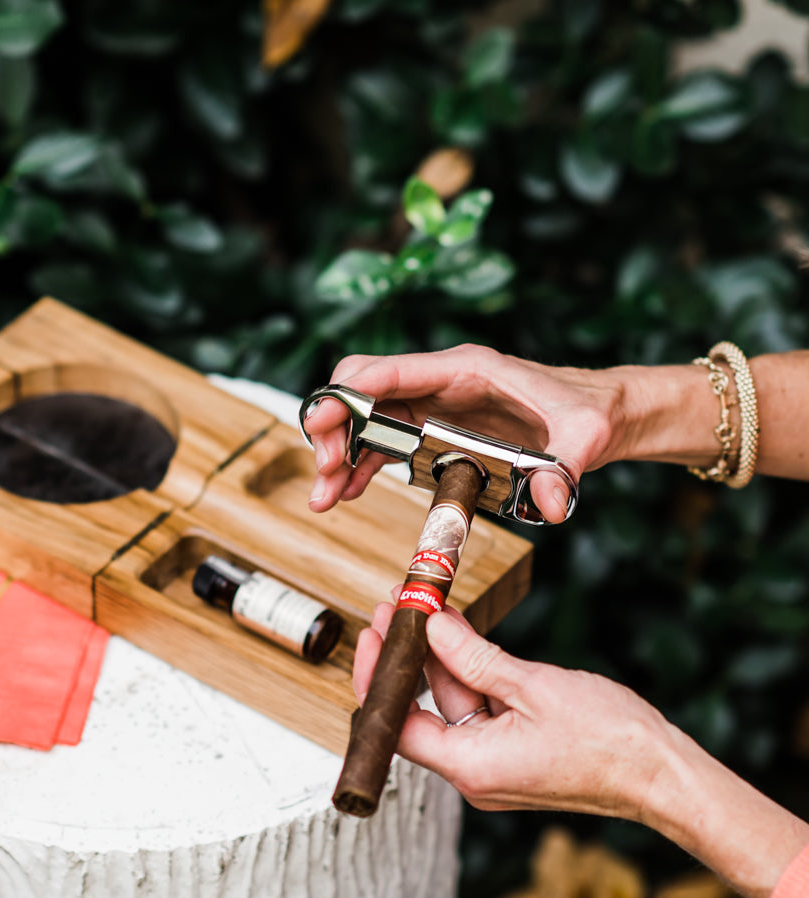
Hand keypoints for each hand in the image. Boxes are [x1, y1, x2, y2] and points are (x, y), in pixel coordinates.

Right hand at [305, 345, 624, 522]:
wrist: (600, 417)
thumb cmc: (588, 411)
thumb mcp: (584, 437)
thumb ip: (563, 467)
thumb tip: (550, 503)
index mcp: (464, 370)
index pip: (390, 371)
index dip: (348, 394)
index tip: (321, 421)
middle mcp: (440, 383)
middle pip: (364, 392)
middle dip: (334, 428)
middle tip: (325, 473)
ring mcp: (434, 406)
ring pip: (366, 421)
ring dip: (341, 454)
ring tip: (326, 496)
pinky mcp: (435, 431)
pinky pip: (385, 443)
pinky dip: (362, 466)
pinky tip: (350, 492)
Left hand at [354, 600, 676, 820]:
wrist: (662, 775)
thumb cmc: (610, 742)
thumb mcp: (533, 686)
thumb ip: (473, 658)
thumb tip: (431, 627)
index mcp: (470, 767)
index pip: (395, 725)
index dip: (378, 677)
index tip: (373, 634)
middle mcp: (474, 771)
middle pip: (419, 711)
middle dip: (406, 657)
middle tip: (395, 608)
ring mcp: (493, 762)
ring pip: (450, 704)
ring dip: (438, 658)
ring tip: (425, 608)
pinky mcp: (513, 749)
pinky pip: (478, 708)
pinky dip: (468, 672)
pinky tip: (458, 633)